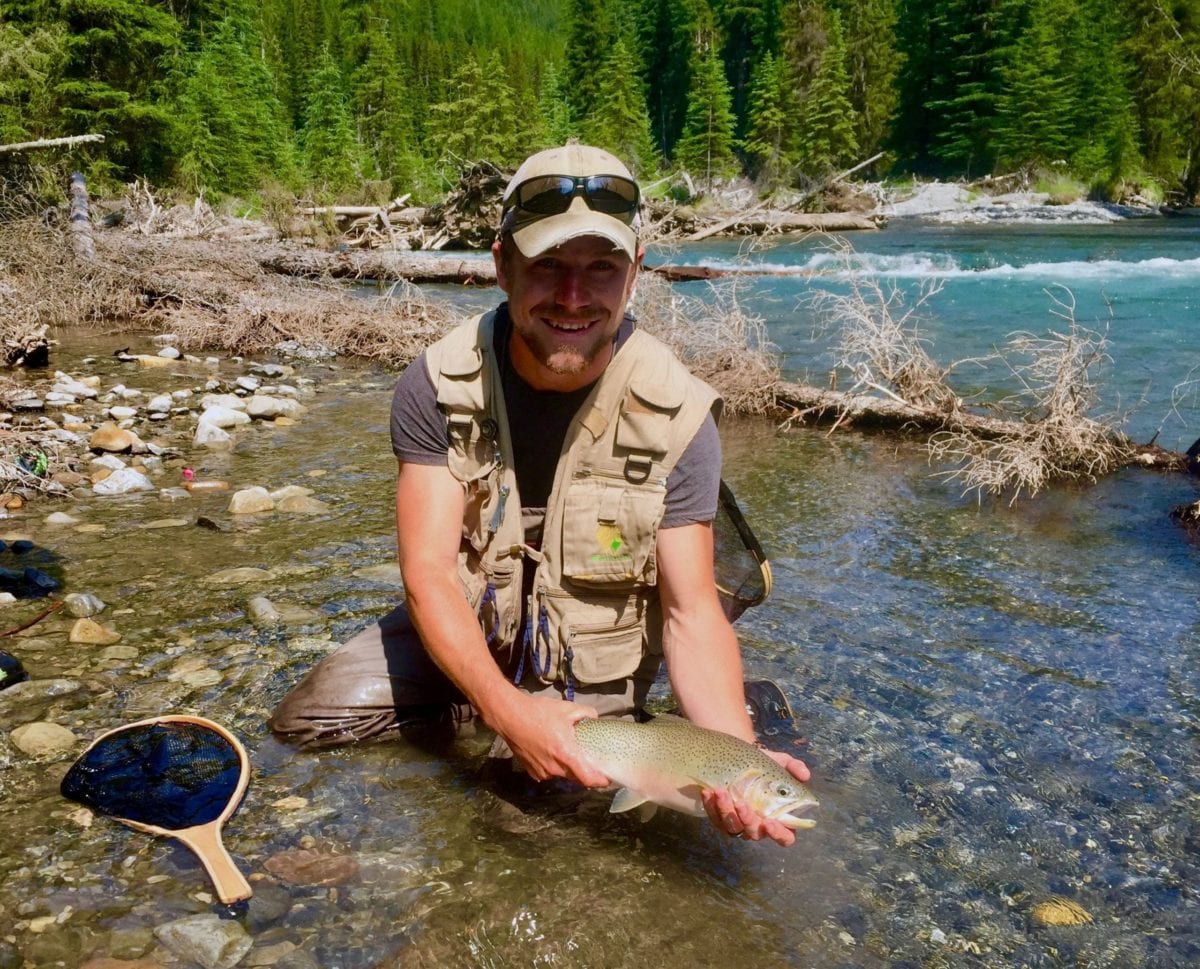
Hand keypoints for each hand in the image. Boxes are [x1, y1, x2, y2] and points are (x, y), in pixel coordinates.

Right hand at [486, 693, 609, 788]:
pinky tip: (551, 752)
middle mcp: (554, 768)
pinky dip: (554, 767)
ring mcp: (542, 772)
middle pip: (577, 778)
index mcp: (566, 754)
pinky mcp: (531, 772)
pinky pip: (549, 773)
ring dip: (568, 768)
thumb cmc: (538, 712)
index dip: (600, 781)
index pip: (588, 778)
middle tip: (590, 761)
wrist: (509, 717)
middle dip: (585, 772)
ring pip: (562, 775)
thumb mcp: (567, 709)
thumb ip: (586, 714)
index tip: (608, 778)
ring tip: (567, 752)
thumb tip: (595, 718)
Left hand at [701, 748, 810, 846]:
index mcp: (779, 819)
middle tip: (741, 802)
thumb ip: (794, 767)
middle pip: (755, 834)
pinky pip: (715, 819)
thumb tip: (804, 774)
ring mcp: (739, 825)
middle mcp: (759, 826)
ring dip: (726, 812)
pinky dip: (711, 807)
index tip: (769, 821)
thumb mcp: (781, 762)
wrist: (739, 758)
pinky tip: (708, 792)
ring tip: (721, 792)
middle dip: (747, 820)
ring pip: (732, 828)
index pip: (785, 837)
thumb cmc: (765, 765)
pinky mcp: (720, 819)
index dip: (778, 834)